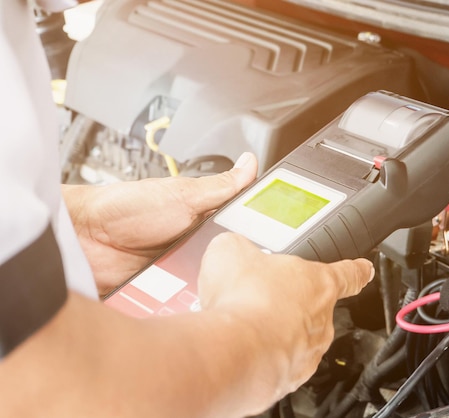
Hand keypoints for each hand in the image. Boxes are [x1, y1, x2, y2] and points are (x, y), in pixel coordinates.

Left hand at [64, 153, 257, 295]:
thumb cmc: (126, 208)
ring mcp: (182, 271)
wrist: (83, 239)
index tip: (273, 245)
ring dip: (211, 288)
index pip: (243, 231)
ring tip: (214, 287)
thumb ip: (220, 185)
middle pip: (230, 264)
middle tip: (240, 270)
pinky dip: (190, 303)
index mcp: (205, 219)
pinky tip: (193, 301)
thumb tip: (249, 163)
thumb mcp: (182, 194)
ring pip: (211, 286)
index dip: (258, 239)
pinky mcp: (166, 293)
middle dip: (234, 269)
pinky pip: (186, 303)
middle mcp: (196, 246)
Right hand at [197, 233, 374, 414]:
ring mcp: (307, 354)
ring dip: (271, 334)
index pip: (348, 274)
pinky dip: (259, 360)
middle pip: (312, 309)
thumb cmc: (245, 300)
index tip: (364, 270)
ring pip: (293, 340)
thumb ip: (240, 248)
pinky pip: (276, 366)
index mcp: (319, 282)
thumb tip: (232, 250)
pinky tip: (237, 350)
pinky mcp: (287, 380)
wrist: (235, 353)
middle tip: (257, 299)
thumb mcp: (233, 252)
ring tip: (241, 326)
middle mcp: (321, 320)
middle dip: (287, 305)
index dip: (357, 271)